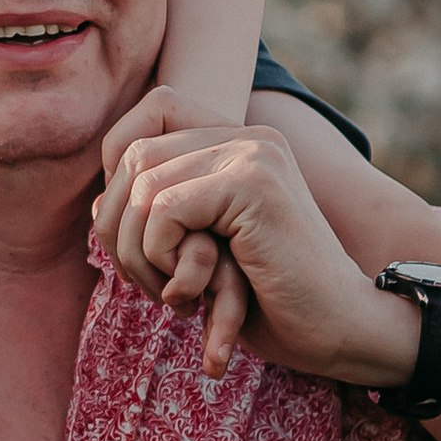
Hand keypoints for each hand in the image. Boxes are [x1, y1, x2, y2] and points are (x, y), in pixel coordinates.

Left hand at [94, 86, 256, 367]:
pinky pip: (164, 210)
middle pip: (135, 153)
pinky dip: (163, 260)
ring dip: (141, 255)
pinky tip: (192, 295)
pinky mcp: (254, 185)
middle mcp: (248, 137)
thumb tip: (98, 199)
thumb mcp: (208, 249)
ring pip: (144, 185)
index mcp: (239, 142)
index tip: (135, 232)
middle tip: (150, 284)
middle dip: (120, 229)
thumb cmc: (273, 299)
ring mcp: (254, 155)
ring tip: (175, 297)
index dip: (119, 165)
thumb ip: (165, 211)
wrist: (342, 329)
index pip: (152, 110)